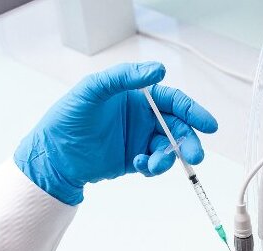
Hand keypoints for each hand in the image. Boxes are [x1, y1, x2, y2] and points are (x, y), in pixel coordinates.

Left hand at [14, 62, 217, 204]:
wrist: (54, 155)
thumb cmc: (69, 117)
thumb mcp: (93, 90)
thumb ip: (124, 77)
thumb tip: (157, 70)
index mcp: (137, 96)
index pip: (173, 101)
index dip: (193, 111)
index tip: (208, 124)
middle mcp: (142, 117)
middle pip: (177, 128)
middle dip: (188, 142)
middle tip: (194, 156)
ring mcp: (139, 140)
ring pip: (167, 149)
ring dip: (168, 158)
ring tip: (153, 164)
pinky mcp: (133, 161)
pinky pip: (154, 164)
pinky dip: (152, 167)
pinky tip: (138, 165)